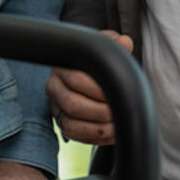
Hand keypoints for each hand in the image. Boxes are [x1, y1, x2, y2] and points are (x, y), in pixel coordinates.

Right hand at [46, 31, 133, 145]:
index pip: (77, 79)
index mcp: (64, 65)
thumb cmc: (99, 62)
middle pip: (73, 104)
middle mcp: (55, 86)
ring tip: (117, 126)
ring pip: (70, 123)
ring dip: (97, 128)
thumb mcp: (106, 48)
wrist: (93, 76)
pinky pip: (73, 135)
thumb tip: (124, 42)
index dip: (100, 90)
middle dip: (101, 111)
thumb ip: (115, 44)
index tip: (118, 93)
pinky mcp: (61, 122)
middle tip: (119, 112)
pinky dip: (94, 137)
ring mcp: (56, 106)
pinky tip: (110, 133)